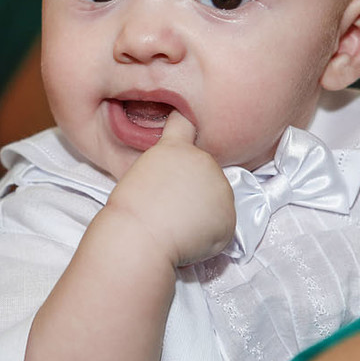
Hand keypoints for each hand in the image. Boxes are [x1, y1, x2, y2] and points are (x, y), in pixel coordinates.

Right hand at [102, 111, 234, 266]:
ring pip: (215, 200)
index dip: (185, 126)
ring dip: (202, 212)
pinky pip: (221, 226)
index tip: (187, 123)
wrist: (139, 236)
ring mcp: (221, 187)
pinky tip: (187, 237)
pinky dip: (209, 236)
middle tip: (169, 207)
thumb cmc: (129, 212)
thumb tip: (177, 185)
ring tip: (175, 223)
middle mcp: (203, 161)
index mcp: (177, 149)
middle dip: (193, 188)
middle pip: (204, 172)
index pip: (185, 124)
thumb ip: (165, 170)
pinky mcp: (230, 216)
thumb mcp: (140, 175)